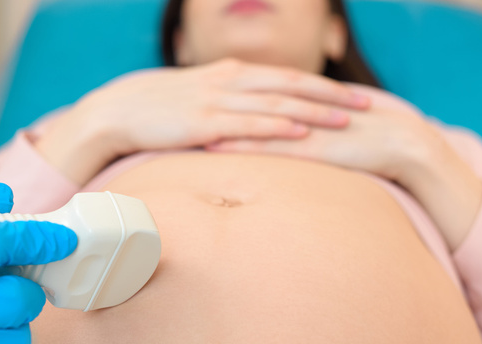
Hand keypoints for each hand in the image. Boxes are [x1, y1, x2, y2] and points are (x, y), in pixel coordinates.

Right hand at [36, 59, 370, 183]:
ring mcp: (216, 100)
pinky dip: (276, 125)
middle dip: (330, 94)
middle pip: (289, 84)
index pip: (282, 76)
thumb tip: (246, 118)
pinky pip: (247, 123)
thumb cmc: (154, 109)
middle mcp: (227, 82)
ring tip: (346, 120)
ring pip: (275, 102)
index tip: (349, 94)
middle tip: (366, 104)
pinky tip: (300, 132)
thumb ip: (223, 105)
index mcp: (227, 74)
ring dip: (313, 110)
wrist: (114, 113)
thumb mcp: (194, 99)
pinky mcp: (202, 122)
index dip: (319, 85)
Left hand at [207, 107, 481, 249]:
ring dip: (216, 122)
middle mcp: (298, 108)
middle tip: (171, 109)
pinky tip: (217, 148)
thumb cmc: (365, 139)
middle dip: (206, 106)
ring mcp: (306, 125)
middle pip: (243, 102)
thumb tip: (278, 128)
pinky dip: (242, 145)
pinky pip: (272, 145)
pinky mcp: (317, 146)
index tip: (186, 99)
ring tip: (182, 126)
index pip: (251, 93)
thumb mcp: (326, 127)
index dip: (217, 95)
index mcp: (300, 101)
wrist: (408, 146)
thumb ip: (300, 124)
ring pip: (251, 120)